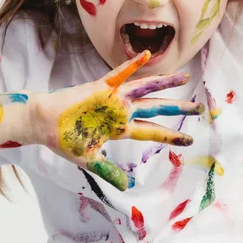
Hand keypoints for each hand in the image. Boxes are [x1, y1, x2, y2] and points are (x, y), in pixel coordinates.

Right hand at [32, 51, 203, 190]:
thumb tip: (127, 187)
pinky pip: (119, 75)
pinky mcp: (100, 88)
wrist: (43, 125)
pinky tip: (145, 55)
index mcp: (120, 129)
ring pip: (144, 89)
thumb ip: (109, 171)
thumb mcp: (89, 160)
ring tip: (184, 78)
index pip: (151, 132)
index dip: (171, 135)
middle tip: (199, 107)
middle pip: (155, 108)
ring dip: (164, 83)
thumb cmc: (63, 140)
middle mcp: (121, 111)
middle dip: (178, 109)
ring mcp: (113, 99)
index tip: (189, 139)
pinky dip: (131, 65)